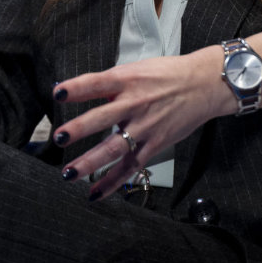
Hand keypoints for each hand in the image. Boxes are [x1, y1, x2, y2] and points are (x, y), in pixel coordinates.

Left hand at [52, 46, 228, 200]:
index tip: (57, 93)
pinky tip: (95, 193)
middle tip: (59, 137)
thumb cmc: (167, 74)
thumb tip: (87, 93)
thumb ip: (112, 84)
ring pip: (114, 148)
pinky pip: (131, 166)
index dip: (77, 87)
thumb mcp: (137, 69)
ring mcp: (145, 126)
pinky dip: (113, 181)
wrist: (204, 85)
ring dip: (90, 162)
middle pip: (103, 118)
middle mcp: (135, 103)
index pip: (97, 82)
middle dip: (79, 128)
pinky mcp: (155, 144)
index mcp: (127, 80)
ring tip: (69, 173)